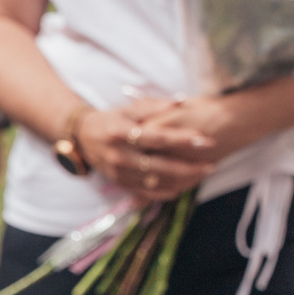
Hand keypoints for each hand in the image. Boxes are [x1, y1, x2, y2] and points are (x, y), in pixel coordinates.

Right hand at [75, 97, 226, 199]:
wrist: (82, 137)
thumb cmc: (112, 118)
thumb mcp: (130, 108)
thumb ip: (155, 106)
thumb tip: (182, 101)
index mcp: (122, 133)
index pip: (158, 138)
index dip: (183, 140)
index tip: (206, 140)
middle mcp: (119, 156)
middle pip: (160, 166)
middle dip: (189, 168)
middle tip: (212, 165)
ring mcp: (118, 173)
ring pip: (156, 183)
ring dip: (182, 181)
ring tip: (203, 174)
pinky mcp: (119, 184)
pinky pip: (147, 193)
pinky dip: (167, 192)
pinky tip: (185, 186)